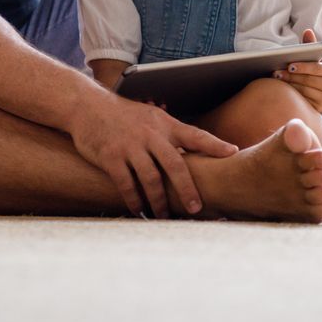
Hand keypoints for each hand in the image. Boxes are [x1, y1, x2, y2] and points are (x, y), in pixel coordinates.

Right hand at [67, 89, 236, 216]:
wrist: (88, 105)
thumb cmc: (125, 115)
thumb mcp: (152, 117)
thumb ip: (172, 136)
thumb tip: (196, 156)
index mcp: (165, 124)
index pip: (195, 134)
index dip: (214, 145)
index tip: (232, 153)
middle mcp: (151, 134)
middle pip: (175, 164)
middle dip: (187, 189)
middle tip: (196, 207)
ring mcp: (130, 145)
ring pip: (151, 178)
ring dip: (159, 201)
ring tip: (163, 215)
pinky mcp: (111, 156)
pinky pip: (126, 183)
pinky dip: (134, 199)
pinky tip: (139, 210)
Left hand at [275, 28, 321, 113]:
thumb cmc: (320, 70)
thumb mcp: (319, 58)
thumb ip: (313, 46)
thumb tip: (307, 31)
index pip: (317, 68)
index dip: (303, 67)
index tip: (289, 65)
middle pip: (308, 80)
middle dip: (290, 75)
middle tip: (275, 71)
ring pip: (303, 91)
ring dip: (288, 84)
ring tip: (276, 78)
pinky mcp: (319, 109)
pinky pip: (302, 101)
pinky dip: (291, 94)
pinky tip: (282, 88)